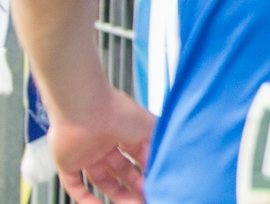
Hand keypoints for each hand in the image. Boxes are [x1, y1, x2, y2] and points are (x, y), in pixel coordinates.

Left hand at [50, 88, 152, 203]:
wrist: (85, 108)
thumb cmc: (118, 111)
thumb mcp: (150, 127)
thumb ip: (159, 144)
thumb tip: (170, 159)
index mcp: (125, 132)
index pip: (138, 157)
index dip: (147, 172)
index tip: (156, 184)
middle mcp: (106, 143)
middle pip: (121, 171)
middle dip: (134, 186)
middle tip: (145, 198)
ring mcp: (86, 154)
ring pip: (101, 180)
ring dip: (115, 195)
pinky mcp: (67, 163)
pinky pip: (74, 185)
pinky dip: (84, 198)